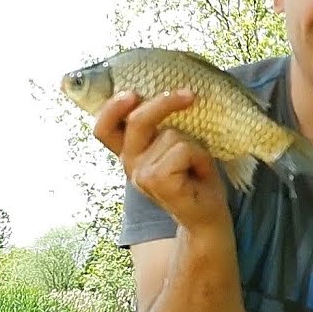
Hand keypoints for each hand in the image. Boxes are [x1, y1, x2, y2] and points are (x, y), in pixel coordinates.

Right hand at [92, 89, 228, 230]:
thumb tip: (171, 93)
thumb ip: (162, 128)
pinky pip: (183, 149)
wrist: (207, 217)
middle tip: (189, 95)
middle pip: (137, 120)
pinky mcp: (157, 181)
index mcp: (130, 152)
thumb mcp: (175, 147)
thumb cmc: (195, 178)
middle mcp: (130, 163)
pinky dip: (200, 156)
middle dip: (164, 102)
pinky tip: (200, 172)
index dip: (111, 108)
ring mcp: (141, 174)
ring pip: (171, 134)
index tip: (132, 94)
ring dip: (195, 144)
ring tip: (197, 164)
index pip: (105, 128)